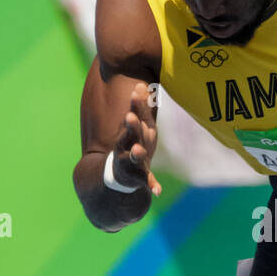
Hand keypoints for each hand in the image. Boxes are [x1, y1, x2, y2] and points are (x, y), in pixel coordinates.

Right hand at [111, 82, 161, 196]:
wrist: (119, 175)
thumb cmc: (133, 144)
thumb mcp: (139, 127)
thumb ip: (141, 108)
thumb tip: (143, 83)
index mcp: (129, 132)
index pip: (133, 115)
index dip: (136, 103)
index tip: (138, 90)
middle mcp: (126, 146)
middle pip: (129, 134)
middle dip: (131, 126)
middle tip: (131, 117)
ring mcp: (130, 162)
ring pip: (133, 157)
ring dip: (135, 153)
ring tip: (137, 150)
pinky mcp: (138, 177)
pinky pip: (146, 181)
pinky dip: (152, 185)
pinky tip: (157, 191)